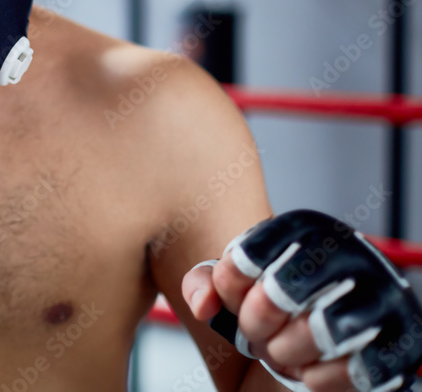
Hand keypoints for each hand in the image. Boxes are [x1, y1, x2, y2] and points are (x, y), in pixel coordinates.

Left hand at [182, 210, 421, 390]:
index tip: (233, 302)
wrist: (324, 346)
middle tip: (253, 336)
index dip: (230, 287)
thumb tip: (203, 305)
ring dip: (287, 352)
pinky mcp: (403, 343)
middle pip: (280, 292)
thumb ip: (205, 283)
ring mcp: (384, 297)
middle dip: (255, 324)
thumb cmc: (277, 310)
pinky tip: (310, 372)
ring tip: (282, 353)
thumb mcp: (235, 289)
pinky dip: (319, 378)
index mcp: (308, 229)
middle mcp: (352, 252)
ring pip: (321, 330)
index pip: (248, 254)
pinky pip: (354, 369)